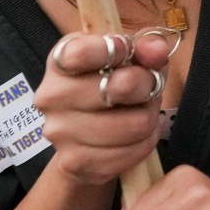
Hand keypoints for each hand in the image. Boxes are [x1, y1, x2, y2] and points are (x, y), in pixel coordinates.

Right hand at [31, 32, 172, 188]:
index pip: (83, 53)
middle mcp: (52, 96)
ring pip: (135, 124)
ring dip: (149, 117)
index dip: (117, 50)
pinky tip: (138, 134)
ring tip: (142, 110)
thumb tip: (156, 50)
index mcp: (61, 60)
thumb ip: (145, 47)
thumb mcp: (129, 55)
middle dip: (147, 87)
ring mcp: (60, 132)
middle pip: (120, 88)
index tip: (129, 52)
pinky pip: (132, 153)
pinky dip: (145, 142)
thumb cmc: (111, 81)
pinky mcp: (75, 162)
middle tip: (148, 87)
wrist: (87, 132)